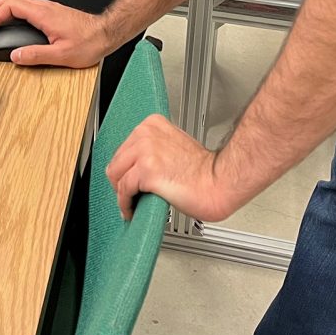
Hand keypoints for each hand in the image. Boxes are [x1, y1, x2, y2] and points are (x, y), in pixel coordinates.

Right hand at [0, 0, 111, 67]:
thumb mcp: (61, 55)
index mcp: (43, 14)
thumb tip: (16, 56)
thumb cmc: (90, 42)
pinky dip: (13, 11)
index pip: (11, 6)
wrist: (106, 34)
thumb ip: (36, 56)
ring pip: (19, 0)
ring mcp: (48, 8)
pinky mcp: (52, 12)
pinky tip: (12, 21)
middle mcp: (45, 7)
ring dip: (3, 8)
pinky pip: (26, 5)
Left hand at [106, 114, 238, 221]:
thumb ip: (154, 148)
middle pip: (116, 160)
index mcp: (153, 124)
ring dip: (120, 193)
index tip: (126, 179)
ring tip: (129, 203)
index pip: (125, 146)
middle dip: (119, 180)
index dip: (125, 167)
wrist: (219, 183)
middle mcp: (146, 133)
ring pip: (116, 175)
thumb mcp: (174, 146)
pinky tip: (131, 210)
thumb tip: (137, 164)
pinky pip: (124, 190)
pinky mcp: (146, 171)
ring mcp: (145, 151)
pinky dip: (125, 204)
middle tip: (127, 195)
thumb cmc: (203, 172)